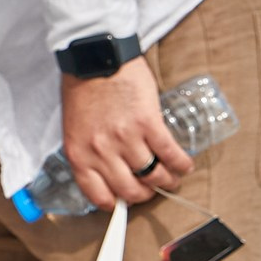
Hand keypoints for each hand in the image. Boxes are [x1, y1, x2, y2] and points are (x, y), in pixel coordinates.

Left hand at [61, 59, 191, 209]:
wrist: (96, 57)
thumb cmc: (83, 90)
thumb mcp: (75, 128)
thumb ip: (89, 153)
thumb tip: (109, 175)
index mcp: (80, 155)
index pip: (99, 196)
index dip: (117, 203)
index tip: (126, 200)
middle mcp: (101, 152)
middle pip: (131, 191)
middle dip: (145, 194)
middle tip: (152, 187)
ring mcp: (126, 139)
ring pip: (154, 176)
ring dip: (168, 180)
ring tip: (172, 176)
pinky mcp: (148, 123)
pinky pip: (170, 155)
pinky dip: (181, 164)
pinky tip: (184, 165)